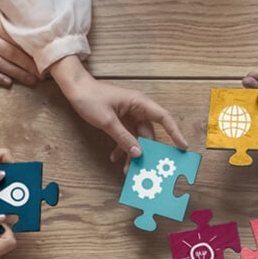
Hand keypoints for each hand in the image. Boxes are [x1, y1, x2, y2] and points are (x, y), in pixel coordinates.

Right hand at [0, 0, 39, 86]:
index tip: (43, 56)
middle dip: (28, 66)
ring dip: (17, 75)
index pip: (15, 38)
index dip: (30, 50)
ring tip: (31, 82)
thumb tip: (14, 18)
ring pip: (0, 65)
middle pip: (11, 54)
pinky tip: (7, 83)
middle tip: (42, 76)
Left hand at [51, 56, 188, 168]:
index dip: (175, 132)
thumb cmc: (91, 98)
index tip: (182, 146)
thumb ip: (124, 138)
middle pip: (149, 134)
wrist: (75, 89)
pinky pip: (127, 137)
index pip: (163, 118)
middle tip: (147, 167)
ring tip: (127, 169)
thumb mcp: (107, 121)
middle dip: (147, 151)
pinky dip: (122, 148)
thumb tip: (138, 154)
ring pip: (137, 139)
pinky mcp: (120, 121)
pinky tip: (114, 158)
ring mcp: (129, 116)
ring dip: (132, 153)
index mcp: (139, 103)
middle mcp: (137, 110)